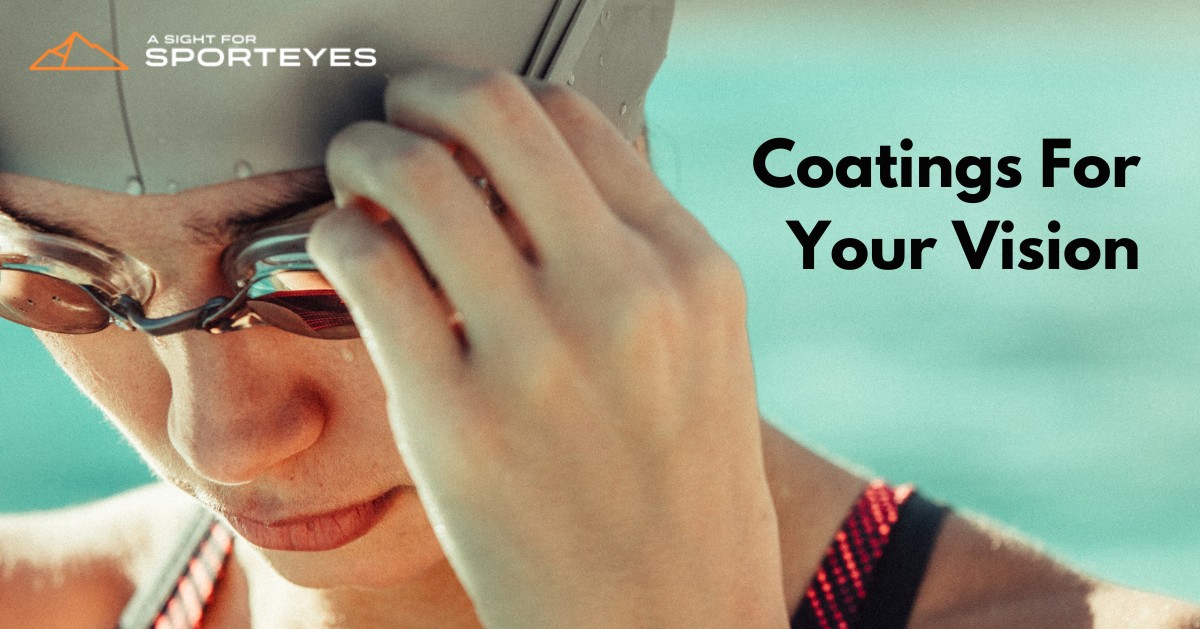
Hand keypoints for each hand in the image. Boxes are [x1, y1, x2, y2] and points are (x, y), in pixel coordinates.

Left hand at [309, 62, 786, 627]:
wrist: (664, 626)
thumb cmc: (677, 497)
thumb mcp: (700, 356)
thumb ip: (633, 260)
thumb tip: (529, 183)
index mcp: (692, 270)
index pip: (576, 115)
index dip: (498, 102)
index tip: (461, 125)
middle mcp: (626, 291)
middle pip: (495, 110)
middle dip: (423, 97)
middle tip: (396, 125)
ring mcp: (541, 351)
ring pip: (417, 173)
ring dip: (365, 154)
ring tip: (356, 183)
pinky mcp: (456, 416)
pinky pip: (366, 264)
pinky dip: (336, 235)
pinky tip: (346, 259)